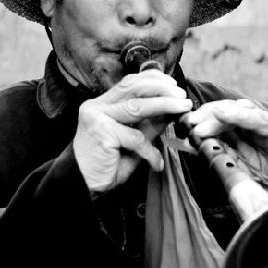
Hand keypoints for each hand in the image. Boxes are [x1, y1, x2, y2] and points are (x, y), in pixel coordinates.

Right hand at [74, 71, 192, 193]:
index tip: (173, 85)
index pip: (129, 82)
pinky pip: (135, 138)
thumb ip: (148, 124)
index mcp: (101, 104)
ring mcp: (97, 118)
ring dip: (164, 105)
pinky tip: (156, 162)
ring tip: (182, 109)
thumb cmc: (107, 164)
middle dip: (162, 89)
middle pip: (133, 87)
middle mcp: (96, 107)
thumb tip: (172, 110)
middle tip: (182, 97)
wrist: (85, 187)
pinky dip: (150, 150)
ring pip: (137, 107)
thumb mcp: (132, 140)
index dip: (153, 79)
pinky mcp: (102, 133)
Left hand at [181, 97, 267, 179]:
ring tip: (221, 113)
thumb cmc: (259, 176)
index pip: (223, 114)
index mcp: (243, 128)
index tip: (187, 122)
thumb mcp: (232, 165)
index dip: (205, 116)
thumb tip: (192, 141)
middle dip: (214, 116)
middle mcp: (259, 125)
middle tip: (195, 123)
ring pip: (258, 117)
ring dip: (239, 114)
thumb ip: (216, 152)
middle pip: (237, 111)